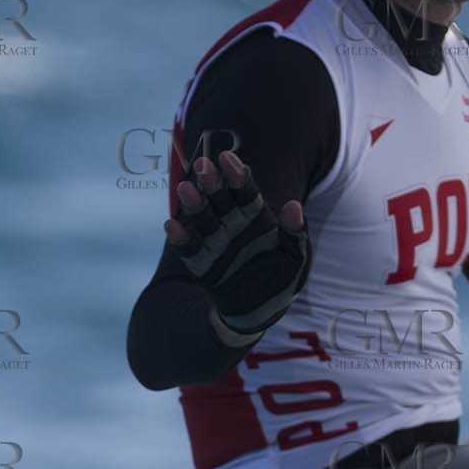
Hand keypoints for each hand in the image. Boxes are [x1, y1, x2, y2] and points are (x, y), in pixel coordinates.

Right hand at [165, 150, 309, 343]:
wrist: (261, 311)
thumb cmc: (283, 279)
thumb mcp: (296, 258)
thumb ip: (295, 233)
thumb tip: (294, 205)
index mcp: (256, 217)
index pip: (246, 191)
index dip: (237, 175)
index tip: (228, 157)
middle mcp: (232, 225)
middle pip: (220, 199)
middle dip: (212, 182)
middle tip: (203, 164)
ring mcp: (215, 243)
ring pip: (202, 219)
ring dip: (194, 204)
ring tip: (186, 188)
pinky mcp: (202, 264)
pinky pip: (190, 249)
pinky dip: (181, 239)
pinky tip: (171, 225)